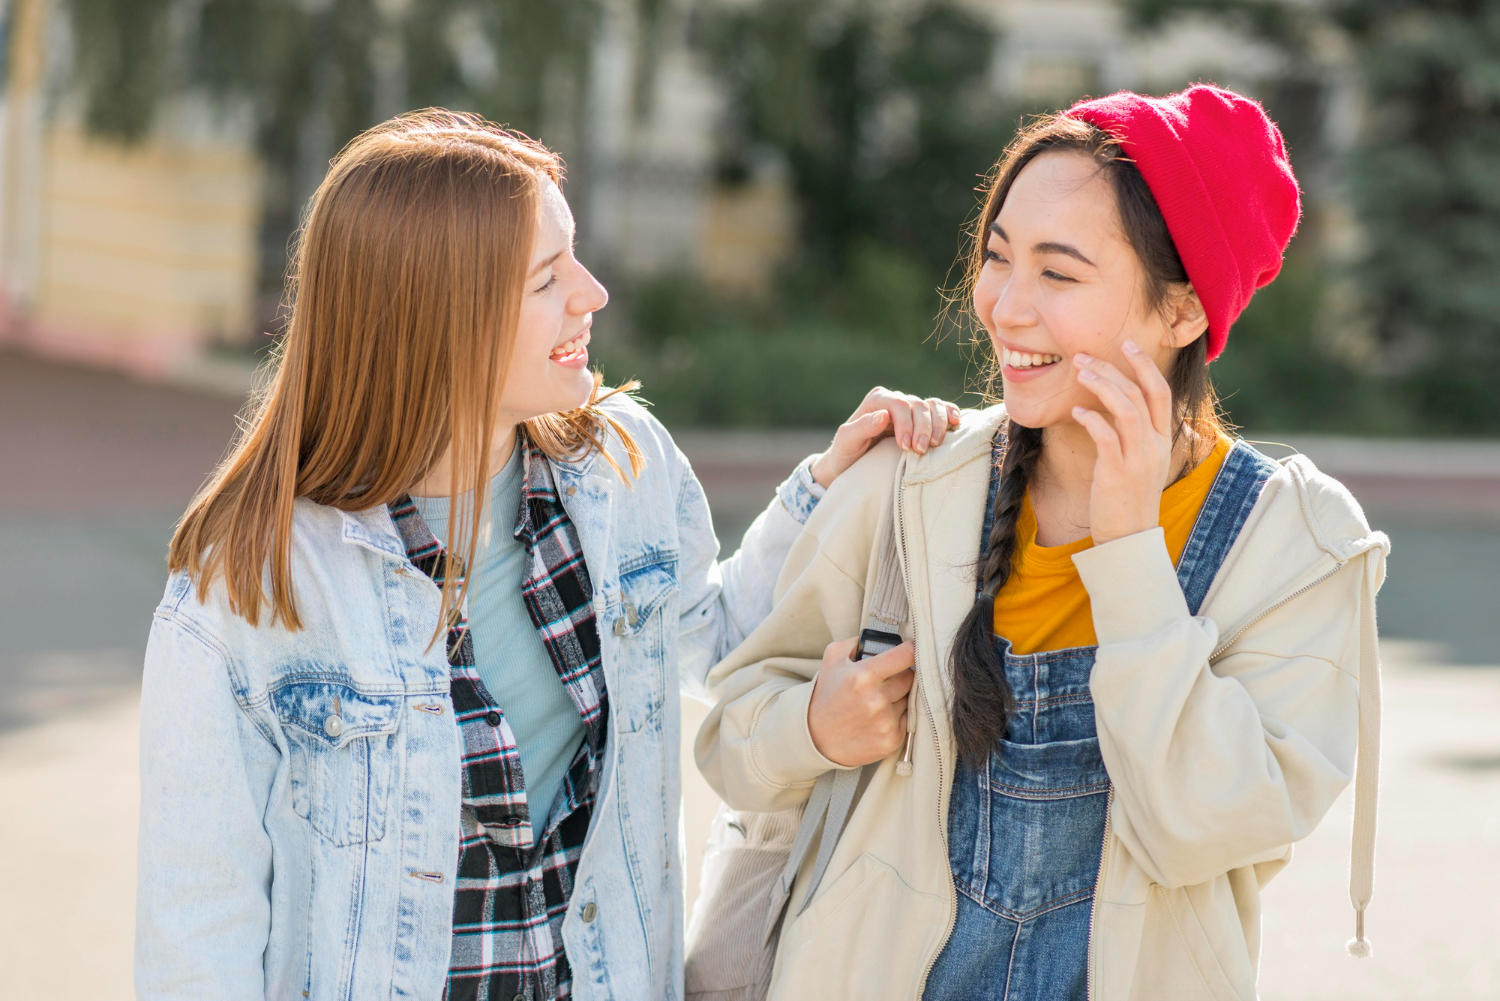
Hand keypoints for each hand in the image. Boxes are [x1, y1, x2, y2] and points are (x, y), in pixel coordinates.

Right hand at [807, 637, 915, 767]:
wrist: (815, 737)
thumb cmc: (826, 695)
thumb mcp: (832, 659)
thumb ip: (856, 642)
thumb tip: (881, 639)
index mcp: (863, 676)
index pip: (906, 656)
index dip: (910, 650)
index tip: (910, 650)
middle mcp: (876, 700)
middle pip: (910, 678)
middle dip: (901, 675)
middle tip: (887, 678)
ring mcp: (885, 722)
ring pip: (910, 699)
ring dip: (900, 697)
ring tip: (878, 700)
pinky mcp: (891, 740)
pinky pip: (908, 720)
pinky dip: (898, 716)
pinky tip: (879, 717)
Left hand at [809, 387, 960, 487]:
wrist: (851, 465)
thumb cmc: (846, 454)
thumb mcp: (846, 442)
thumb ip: (861, 428)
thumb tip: (883, 415)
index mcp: (877, 400)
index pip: (898, 404)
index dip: (906, 423)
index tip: (905, 446)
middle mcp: (895, 400)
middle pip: (918, 405)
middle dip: (923, 427)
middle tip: (921, 451)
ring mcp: (910, 409)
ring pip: (932, 406)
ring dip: (938, 424)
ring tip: (935, 445)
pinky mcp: (921, 419)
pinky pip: (941, 410)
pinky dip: (950, 414)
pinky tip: (955, 423)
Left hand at [1070, 340, 1174, 544]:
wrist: (1129, 538)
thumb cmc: (1128, 498)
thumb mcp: (1139, 462)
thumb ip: (1133, 434)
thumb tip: (1113, 407)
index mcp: (1162, 440)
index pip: (1160, 391)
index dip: (1144, 365)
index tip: (1126, 344)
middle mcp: (1154, 445)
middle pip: (1141, 394)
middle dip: (1115, 368)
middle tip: (1085, 355)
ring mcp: (1138, 459)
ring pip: (1126, 409)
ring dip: (1102, 386)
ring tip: (1080, 373)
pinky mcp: (1117, 473)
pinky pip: (1106, 437)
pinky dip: (1092, 419)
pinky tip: (1076, 411)